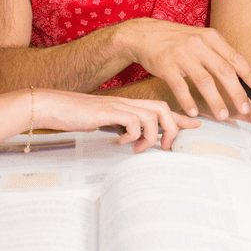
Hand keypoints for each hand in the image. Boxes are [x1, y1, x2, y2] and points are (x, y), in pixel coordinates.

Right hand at [33, 89, 200, 151]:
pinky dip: (132, 134)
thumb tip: (137, 140)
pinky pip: (132, 121)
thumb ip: (123, 127)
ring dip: (151, 135)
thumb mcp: (106, 122)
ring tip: (140, 148)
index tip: (196, 125)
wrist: (54, 106)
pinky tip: (120, 141)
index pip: (161, 108)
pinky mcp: (107, 112)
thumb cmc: (79, 115)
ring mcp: (118, 106)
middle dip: (173, 128)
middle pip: (163, 109)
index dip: (180, 117)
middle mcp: (127, 102)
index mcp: (129, 104)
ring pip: (152, 116)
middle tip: (166, 147)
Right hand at [119, 18, 250, 119]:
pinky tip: (194, 112)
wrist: (145, 34)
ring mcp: (182, 55)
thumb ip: (217, 53)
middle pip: (223, 71)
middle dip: (237, 92)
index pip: (235, 58)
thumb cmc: (177, 40)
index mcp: (211, 37)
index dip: (249, 74)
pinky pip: (181, 87)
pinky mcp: (166, 65)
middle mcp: (199, 44)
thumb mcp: (200, 38)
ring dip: (216, 100)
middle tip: (244, 109)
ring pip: (204, 81)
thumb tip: (240, 75)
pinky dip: (188, 101)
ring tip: (223, 115)